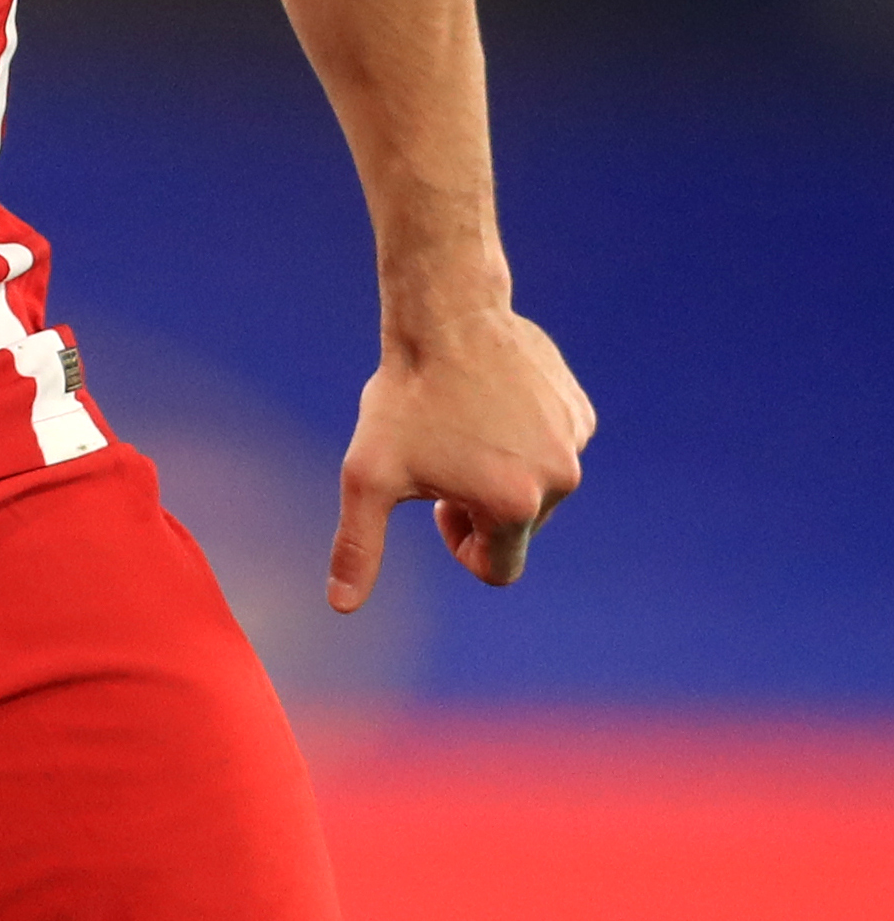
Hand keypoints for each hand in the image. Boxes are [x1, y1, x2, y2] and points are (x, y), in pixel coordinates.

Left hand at [327, 305, 594, 611]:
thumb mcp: (368, 476)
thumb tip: (340, 607)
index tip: (437, 505)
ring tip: (465, 423)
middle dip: (481, 504)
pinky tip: (489, 400)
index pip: (497, 569)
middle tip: (444, 456)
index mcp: (515, 507)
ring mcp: (574, 443)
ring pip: (536, 484)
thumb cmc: (403, 398)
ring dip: (502, 469)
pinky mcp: (579, 410)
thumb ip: (358, 546)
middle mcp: (559, 480)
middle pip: (518, 526)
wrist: (445, 314)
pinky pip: (553, 444)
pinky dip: (524, 434)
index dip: (460, 544)